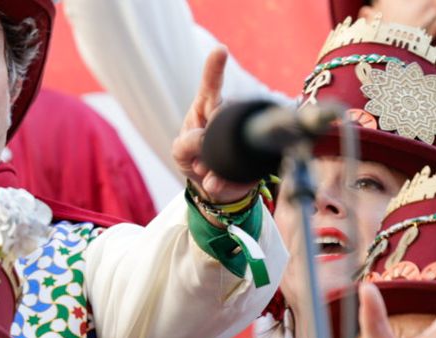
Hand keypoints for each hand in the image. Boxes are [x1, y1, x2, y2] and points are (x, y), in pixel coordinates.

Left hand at [172, 47, 257, 205]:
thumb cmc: (193, 159)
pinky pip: (238, 172)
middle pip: (219, 121)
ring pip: (228, 148)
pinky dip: (222, 182)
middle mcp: (228, 116)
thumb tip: (206, 144)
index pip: (211, 86)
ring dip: (211, 167)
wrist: (214, 187)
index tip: (219, 52)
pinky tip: (215, 183)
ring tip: (204, 171)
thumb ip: (186, 144)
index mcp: (207, 109)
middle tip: (196, 163)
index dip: (214, 69)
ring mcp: (244, 134)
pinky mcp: (255, 158)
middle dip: (201, 148)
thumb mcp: (180, 151)